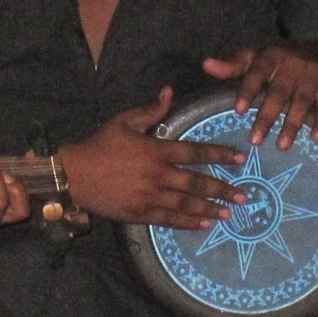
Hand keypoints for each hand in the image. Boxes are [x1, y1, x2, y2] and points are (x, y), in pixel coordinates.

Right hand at [56, 88, 245, 229]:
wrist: (73, 175)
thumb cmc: (99, 145)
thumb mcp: (123, 121)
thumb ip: (150, 110)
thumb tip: (170, 91)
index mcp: (155, 150)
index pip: (195, 152)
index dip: (219, 155)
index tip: (240, 159)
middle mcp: (156, 175)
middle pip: (196, 183)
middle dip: (223, 189)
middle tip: (244, 196)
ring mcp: (149, 197)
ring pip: (186, 204)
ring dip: (210, 209)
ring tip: (229, 213)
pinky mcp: (139, 214)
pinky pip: (168, 219)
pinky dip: (187, 222)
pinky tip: (203, 224)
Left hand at [203, 46, 317, 149]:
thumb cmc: (276, 62)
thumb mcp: (253, 59)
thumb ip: (231, 66)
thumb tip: (206, 65)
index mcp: (270, 58)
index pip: (257, 73)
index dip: (248, 91)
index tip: (237, 111)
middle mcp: (293, 65)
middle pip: (279, 92)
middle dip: (267, 117)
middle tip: (255, 141)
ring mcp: (313, 75)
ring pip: (302, 101)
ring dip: (292, 124)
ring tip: (282, 146)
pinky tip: (315, 138)